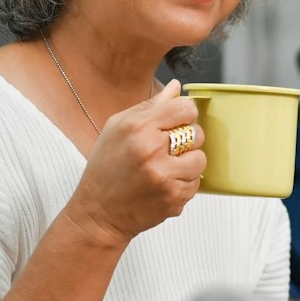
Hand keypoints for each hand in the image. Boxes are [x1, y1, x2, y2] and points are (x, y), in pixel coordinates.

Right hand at [64, 81, 205, 245]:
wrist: (99, 213)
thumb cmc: (106, 168)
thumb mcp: (118, 128)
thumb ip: (150, 106)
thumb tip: (177, 87)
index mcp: (137, 128)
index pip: (184, 108)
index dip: (185, 114)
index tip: (178, 122)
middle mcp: (151, 151)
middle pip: (197, 133)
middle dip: (188, 139)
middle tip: (170, 148)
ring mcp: (164, 177)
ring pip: (200, 160)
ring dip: (188, 164)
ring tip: (167, 168)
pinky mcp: (173, 198)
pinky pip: (196, 184)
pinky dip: (184, 184)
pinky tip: (164, 185)